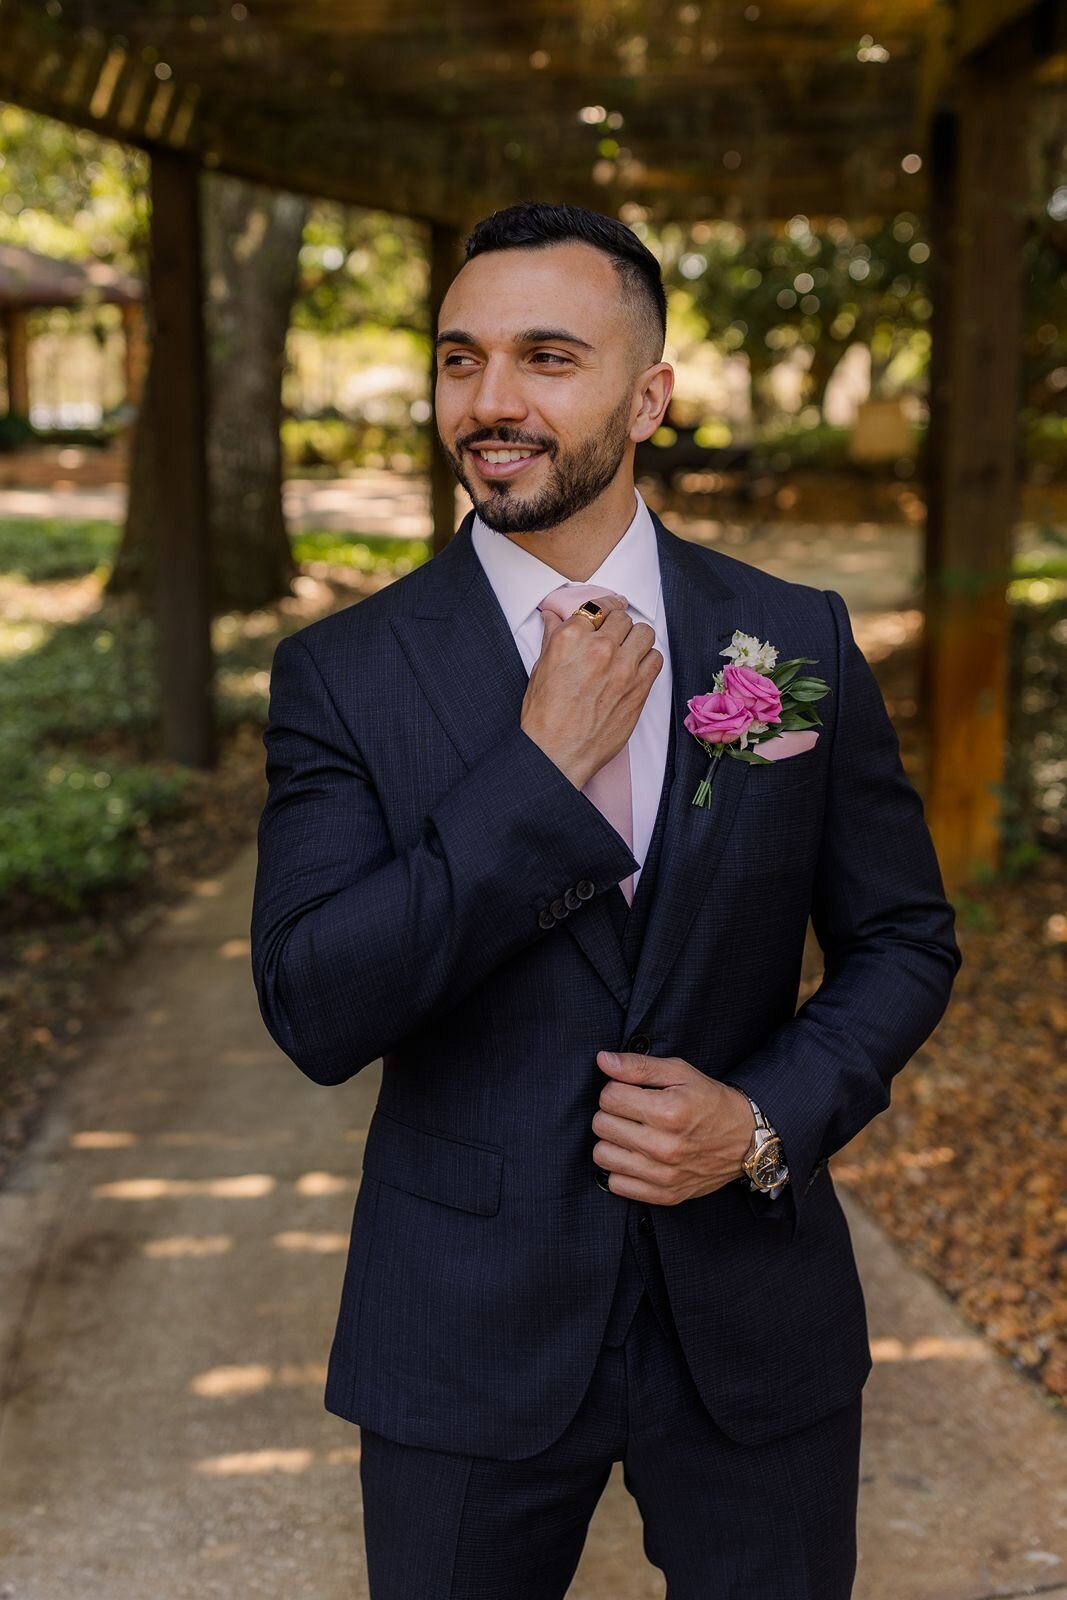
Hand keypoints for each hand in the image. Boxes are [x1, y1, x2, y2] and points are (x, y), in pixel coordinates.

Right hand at [520, 593, 663, 789]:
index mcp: (571, 638)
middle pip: (622, 618)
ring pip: (644, 633)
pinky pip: (656, 658)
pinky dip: (648, 660)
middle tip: (613, 638)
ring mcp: (622, 667)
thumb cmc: (544, 716)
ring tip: (627, 652)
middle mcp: (599, 647)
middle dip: (618, 626)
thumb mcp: (540, 669)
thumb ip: (552, 638)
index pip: (596, 606)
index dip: (604, 608)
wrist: (557, 752)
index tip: (609, 610)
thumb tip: (552, 617)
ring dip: (636, 640)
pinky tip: (636, 669)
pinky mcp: (639, 687)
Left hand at [591, 1050, 755, 1204]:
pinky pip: (616, 1183)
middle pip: (601, 1125)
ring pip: (602, 1155)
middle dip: (611, 1113)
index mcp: (668, 1111)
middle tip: (631, 1112)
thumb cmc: (710, 1102)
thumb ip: (638, 1065)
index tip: (630, 1091)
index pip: (608, 1097)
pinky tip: (636, 1156)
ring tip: (631, 1133)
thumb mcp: (680, 1072)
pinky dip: (620, 1169)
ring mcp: (664, 1174)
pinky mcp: (664, 1194)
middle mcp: (664, 1146)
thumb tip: (603, 1061)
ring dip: (612, 1141)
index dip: (615, 1089)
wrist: (745, 1139)